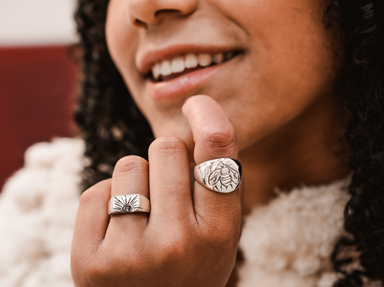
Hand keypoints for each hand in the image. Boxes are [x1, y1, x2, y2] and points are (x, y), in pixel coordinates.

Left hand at [71, 96, 240, 286]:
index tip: (196, 104)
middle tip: (167, 191)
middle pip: (166, 148)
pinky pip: (97, 192)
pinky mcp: (89, 262)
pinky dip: (108, 201)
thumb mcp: (218, 233)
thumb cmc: (189, 263)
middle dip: (166, 159)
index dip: (209, 119)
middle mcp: (176, 245)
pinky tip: (118, 230)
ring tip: (143, 216)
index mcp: (218, 235)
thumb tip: (201, 116)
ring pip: (129, 165)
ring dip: (136, 181)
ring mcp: (129, 256)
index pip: (217, 157)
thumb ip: (216, 185)